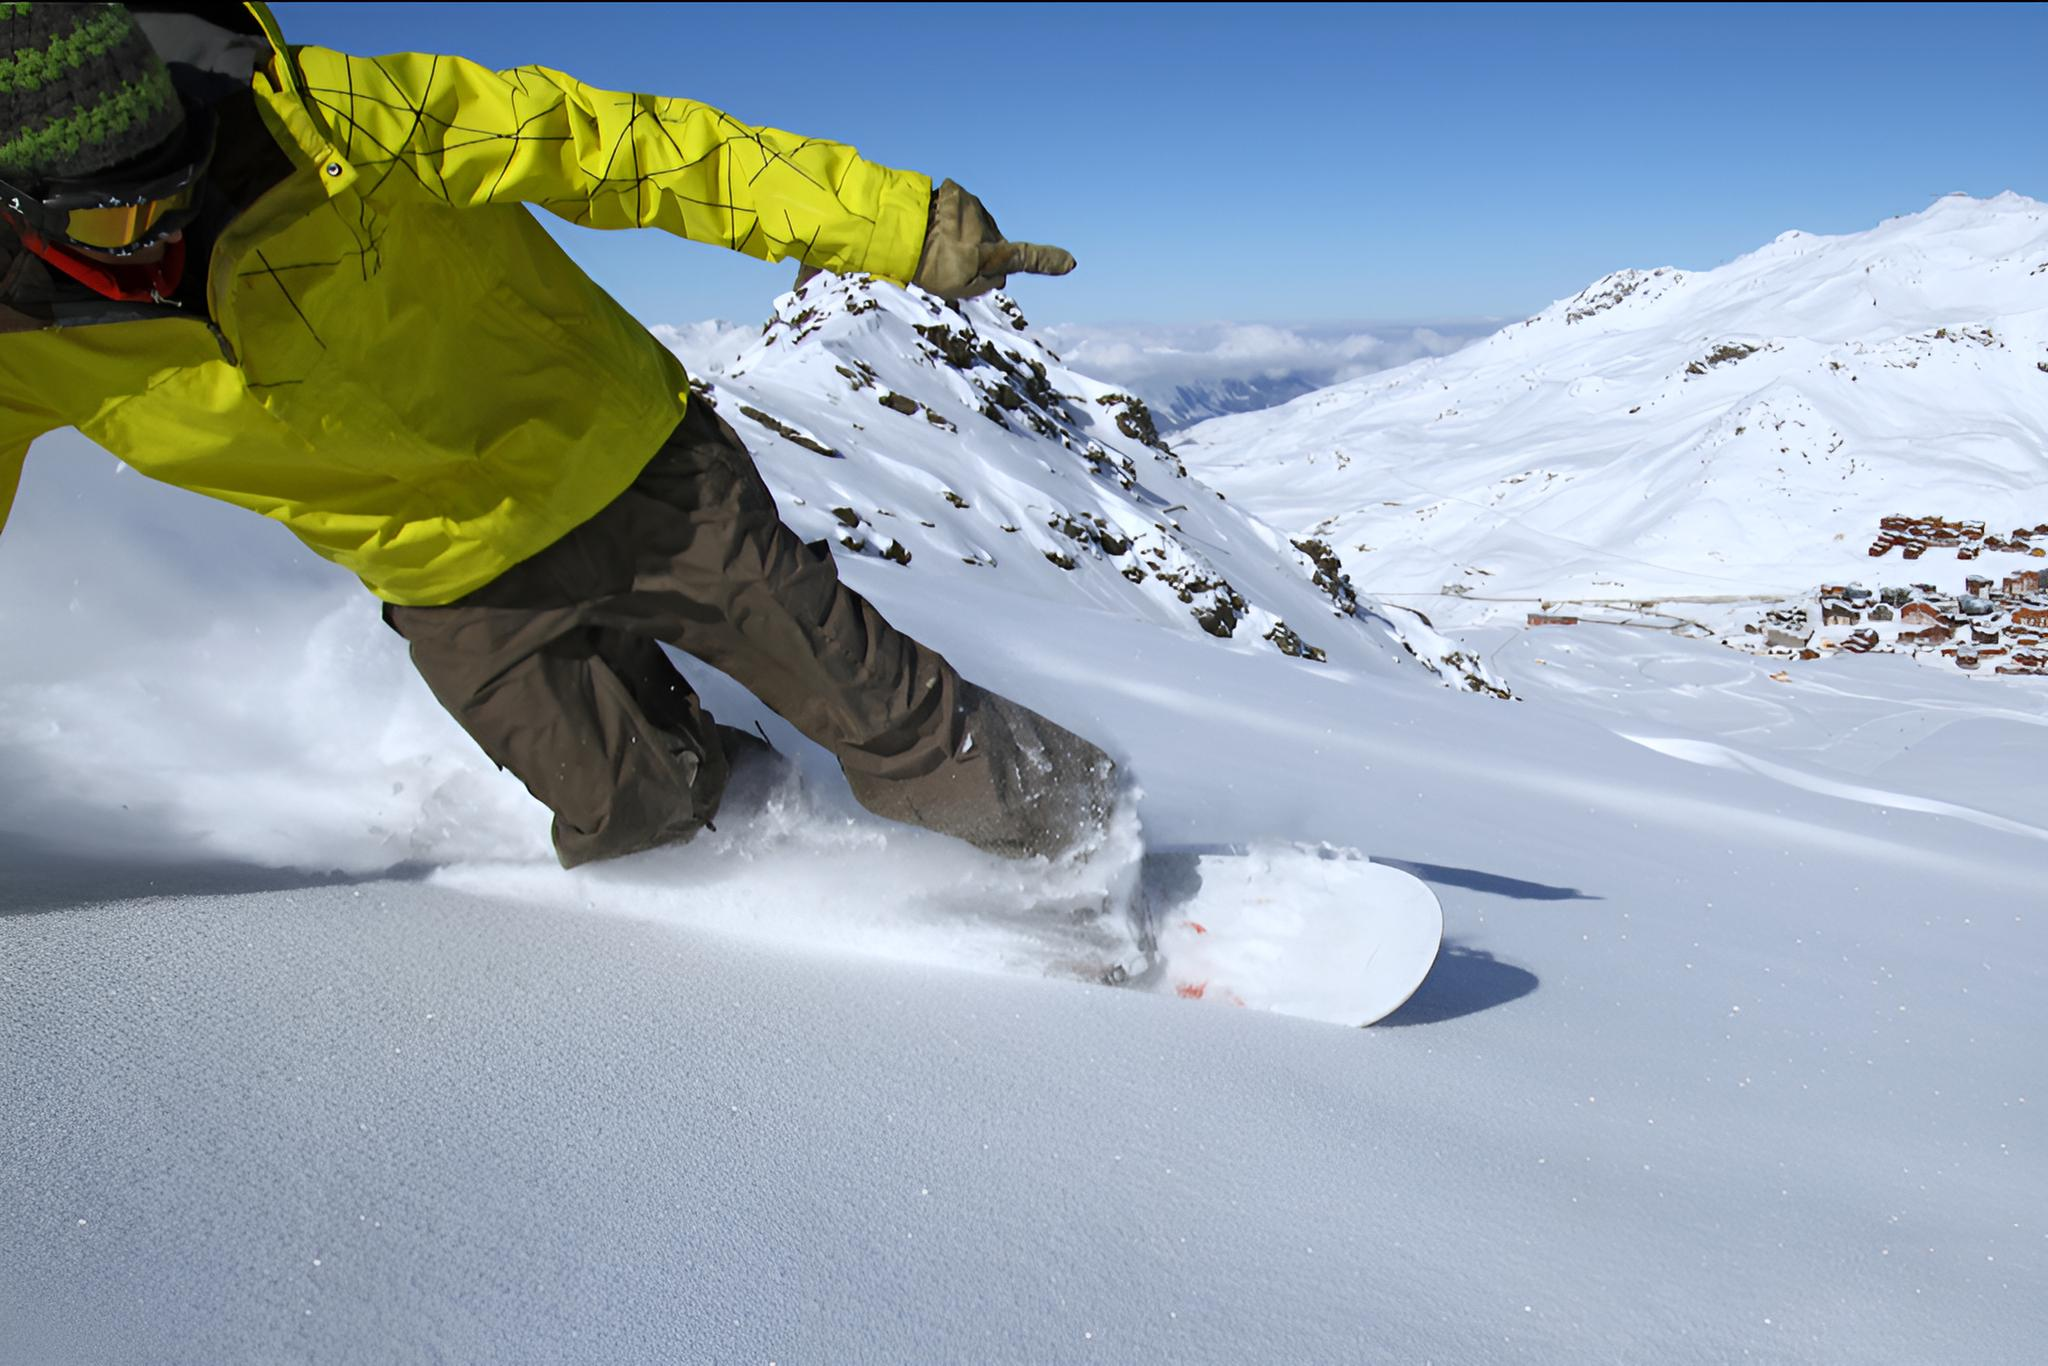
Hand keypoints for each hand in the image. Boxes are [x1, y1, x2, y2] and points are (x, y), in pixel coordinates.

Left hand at [911, 179, 1074, 299]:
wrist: (894, 229)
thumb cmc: (925, 265)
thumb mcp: (959, 287)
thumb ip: (986, 281)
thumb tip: (999, 270)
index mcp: (988, 253)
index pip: (1024, 257)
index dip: (1047, 261)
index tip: (1071, 263)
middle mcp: (985, 227)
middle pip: (993, 246)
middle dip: (978, 254)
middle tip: (948, 263)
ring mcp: (972, 206)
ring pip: (975, 227)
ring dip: (960, 236)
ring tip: (935, 244)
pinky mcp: (956, 192)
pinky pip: (960, 210)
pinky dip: (949, 220)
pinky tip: (932, 227)